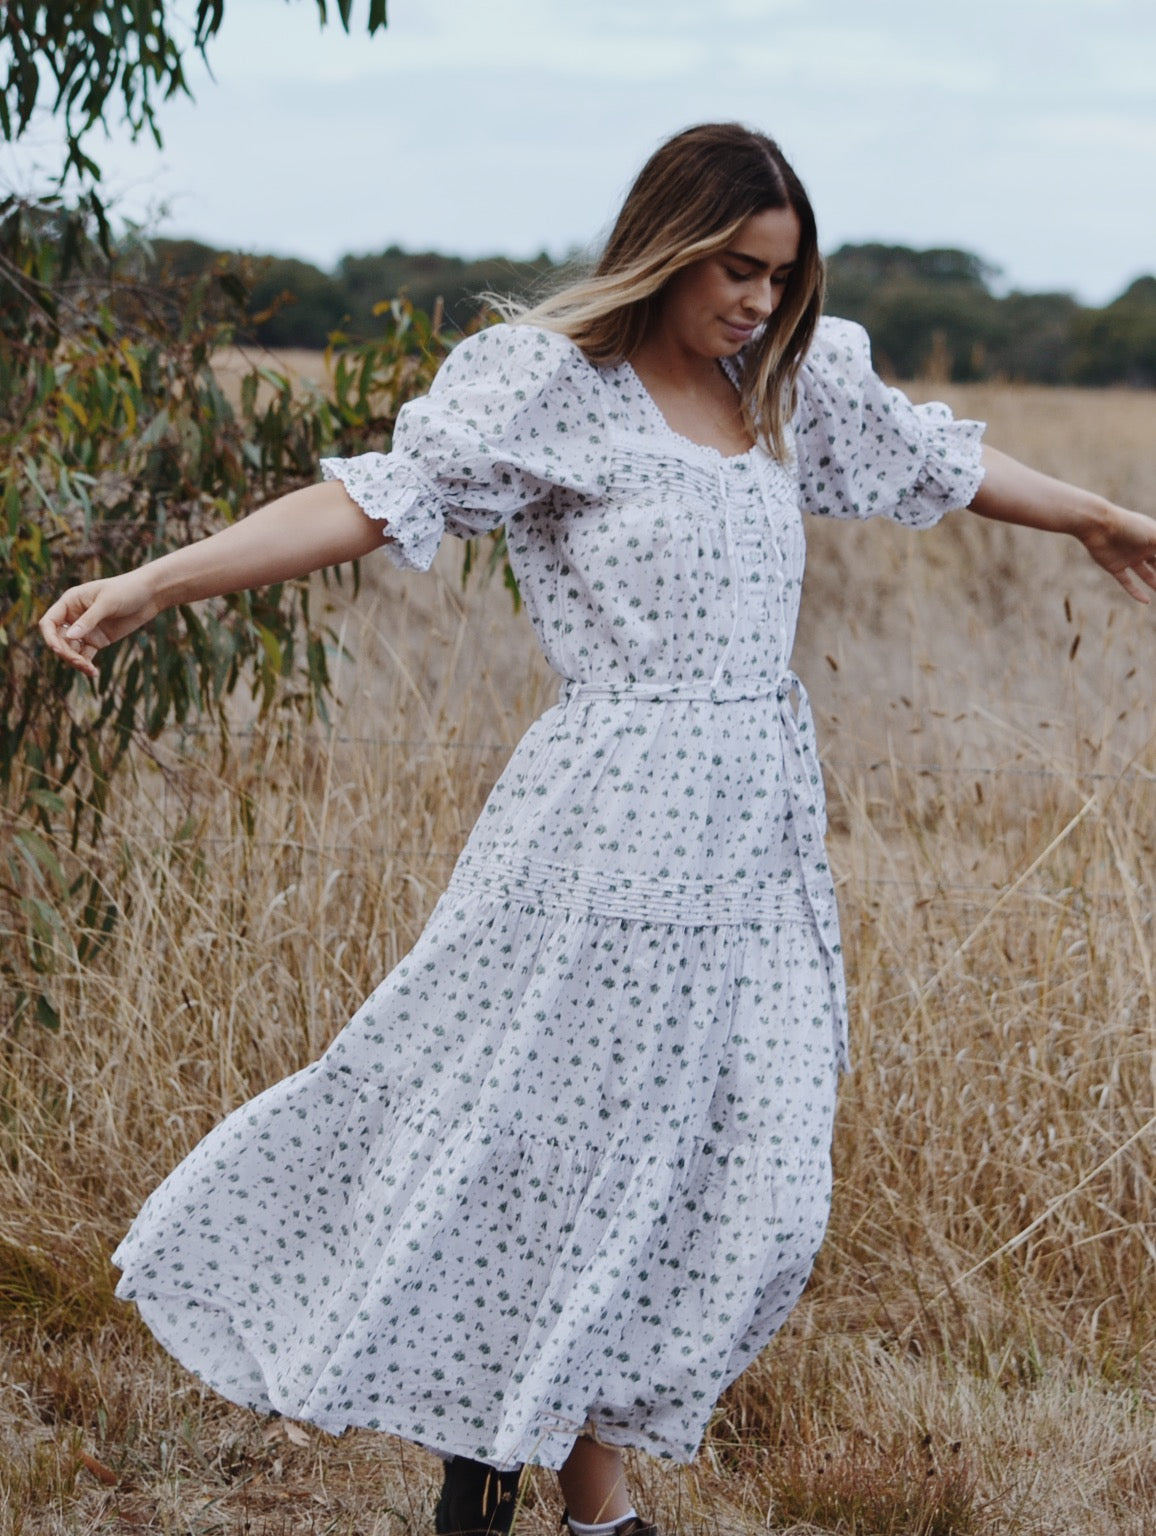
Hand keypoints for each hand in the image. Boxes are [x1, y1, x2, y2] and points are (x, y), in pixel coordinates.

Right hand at [39, 569, 160, 678]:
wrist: (149, 595)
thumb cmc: (126, 590)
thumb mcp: (107, 603)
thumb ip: (88, 620)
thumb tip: (69, 637)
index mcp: (70, 602)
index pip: (49, 622)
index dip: (49, 636)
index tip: (58, 649)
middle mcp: (74, 617)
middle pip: (59, 640)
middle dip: (66, 653)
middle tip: (80, 662)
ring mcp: (85, 630)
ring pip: (71, 650)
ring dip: (76, 662)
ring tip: (89, 670)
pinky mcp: (98, 640)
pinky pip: (86, 655)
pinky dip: (87, 664)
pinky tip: (93, 672)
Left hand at [1080, 502, 1155, 603]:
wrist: (1098, 525)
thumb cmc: (1129, 526)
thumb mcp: (1155, 535)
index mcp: (1153, 538)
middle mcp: (1142, 548)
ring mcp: (1128, 558)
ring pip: (1145, 574)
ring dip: (1154, 583)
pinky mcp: (1114, 567)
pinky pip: (1127, 582)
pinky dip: (1136, 592)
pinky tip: (1146, 601)